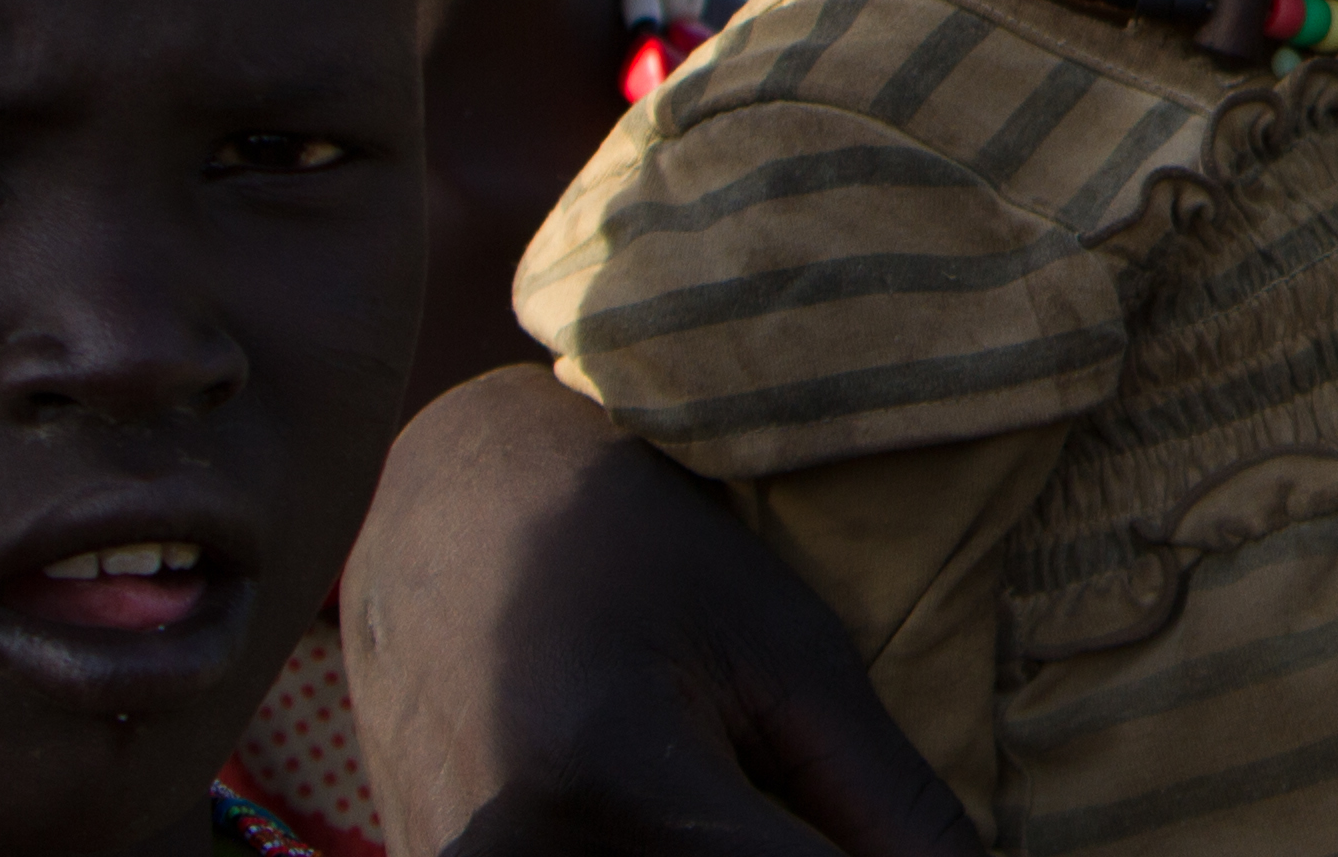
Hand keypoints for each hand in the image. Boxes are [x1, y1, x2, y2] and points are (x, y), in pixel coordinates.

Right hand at [345, 366, 983, 856]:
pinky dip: (653, 856)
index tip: (891, 837)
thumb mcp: (792, 653)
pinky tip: (656, 803)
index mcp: (613, 778)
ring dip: (724, 849)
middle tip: (775, 766)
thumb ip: (887, 802)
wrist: (446, 514)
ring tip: (710, 768)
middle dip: (792, 851)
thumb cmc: (639, 555)